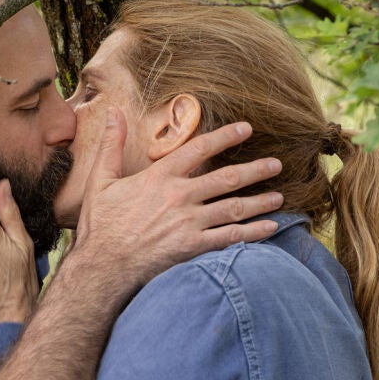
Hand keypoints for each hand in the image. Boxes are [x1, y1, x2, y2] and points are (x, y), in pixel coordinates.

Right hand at [72, 108, 282, 283]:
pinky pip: (230, 238)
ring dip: (260, 201)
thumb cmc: (100, 225)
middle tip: (276, 164)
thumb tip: (114, 113)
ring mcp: (188, 222)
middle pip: (227, 177)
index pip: (199, 148)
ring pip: (234, 207)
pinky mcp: (192, 247)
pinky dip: (253, 232)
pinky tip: (270, 227)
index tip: (246, 129)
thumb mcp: (100, 180)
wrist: (102, 266)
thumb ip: (112, 145)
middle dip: (256, 170)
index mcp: (159, 176)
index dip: (225, 136)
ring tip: (279, 197)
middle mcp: (179, 196)